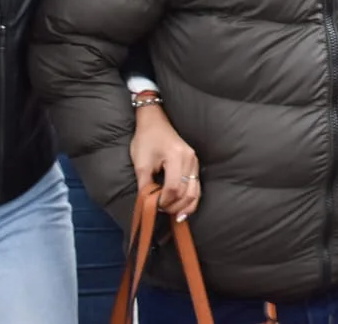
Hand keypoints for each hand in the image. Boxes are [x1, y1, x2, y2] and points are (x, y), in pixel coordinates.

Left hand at [131, 105, 200, 220]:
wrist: (155, 122)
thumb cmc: (146, 140)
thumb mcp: (141, 163)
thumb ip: (145, 185)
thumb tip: (149, 205)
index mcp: (176, 157)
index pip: (174, 188)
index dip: (164, 201)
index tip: (154, 205)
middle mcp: (190, 159)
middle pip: (187, 192)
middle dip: (175, 206)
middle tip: (162, 212)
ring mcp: (195, 161)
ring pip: (196, 192)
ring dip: (185, 206)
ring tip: (175, 216)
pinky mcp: (195, 163)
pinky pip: (197, 186)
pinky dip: (191, 199)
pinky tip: (184, 209)